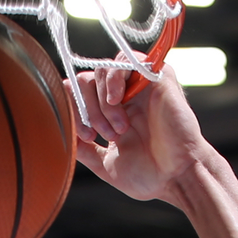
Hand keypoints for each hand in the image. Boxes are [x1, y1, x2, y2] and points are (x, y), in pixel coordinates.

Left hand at [71, 61, 214, 205]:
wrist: (177, 177)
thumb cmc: (148, 176)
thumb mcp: (105, 164)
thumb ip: (83, 149)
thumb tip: (60, 132)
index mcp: (110, 115)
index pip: (78, 96)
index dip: (73, 110)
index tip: (84, 136)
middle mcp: (123, 97)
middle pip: (86, 81)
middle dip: (86, 109)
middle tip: (98, 134)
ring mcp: (138, 86)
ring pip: (101, 70)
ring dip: (101, 101)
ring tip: (118, 128)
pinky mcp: (155, 76)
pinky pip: (125, 59)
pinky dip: (113, 78)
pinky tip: (116, 100)